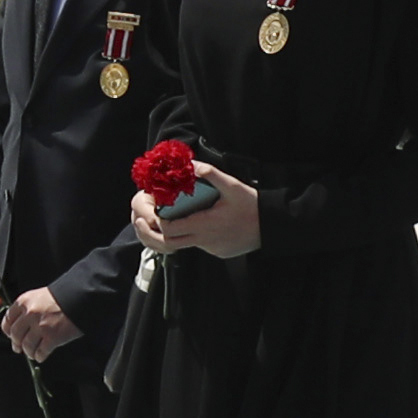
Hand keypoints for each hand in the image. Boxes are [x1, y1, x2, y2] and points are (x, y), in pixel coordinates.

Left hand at [0, 288, 83, 362]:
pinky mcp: (53, 337)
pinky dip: (39, 356)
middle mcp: (29, 314)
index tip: (10, 335)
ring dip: (28, 351)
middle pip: (15, 334)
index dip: (8, 330)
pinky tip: (40, 357)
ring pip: (27, 345)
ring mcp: (41, 326)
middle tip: (18, 348)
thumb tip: (22, 324)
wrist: (81, 297)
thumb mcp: (39, 296)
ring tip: (31, 354)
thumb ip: (28, 308)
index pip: (8, 320)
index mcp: (23, 302)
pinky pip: (41, 351)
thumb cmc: (62, 296)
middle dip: (16, 343)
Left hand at [132, 162, 262, 259]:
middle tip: (143, 220)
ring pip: (184, 245)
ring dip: (174, 234)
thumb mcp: (232, 186)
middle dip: (152, 232)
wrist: (274, 225)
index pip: (169, 228)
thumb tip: (192, 164)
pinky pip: (199, 246)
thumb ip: (210, 174)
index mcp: (204, 224)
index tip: (154, 209)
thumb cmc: (253, 205)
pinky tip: (195, 225)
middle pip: (168, 243)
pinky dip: (192, 237)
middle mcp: (205, 240)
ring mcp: (212, 248)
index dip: (156, 220)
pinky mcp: (219, 252)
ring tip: (167, 220)